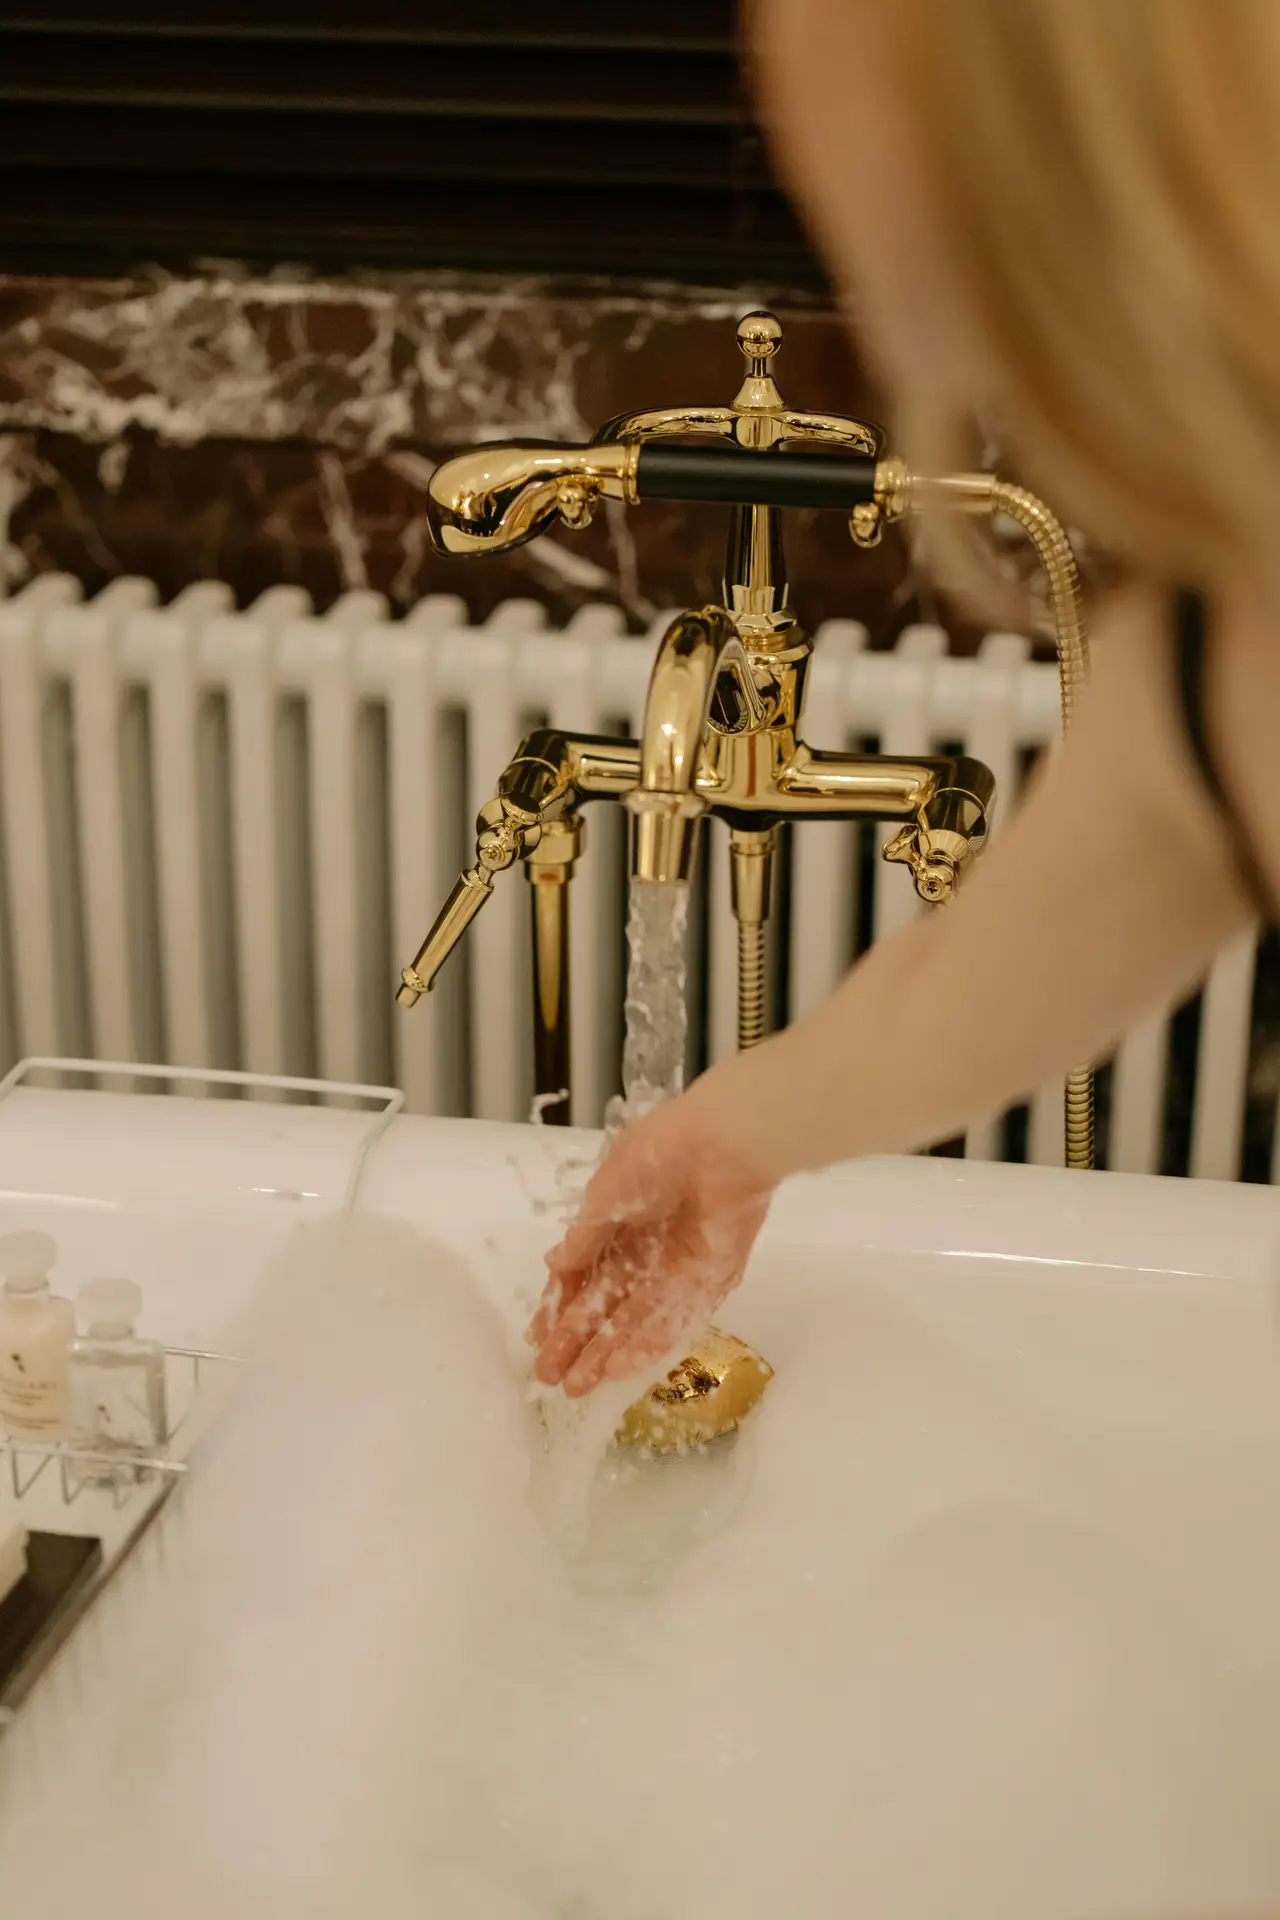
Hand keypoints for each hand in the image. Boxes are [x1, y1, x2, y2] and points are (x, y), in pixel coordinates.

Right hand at [528, 1090, 774, 1397]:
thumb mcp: (606, 1192)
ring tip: (577, 1385)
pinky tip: (616, 1368)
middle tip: (549, 1376)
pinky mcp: (708, 1282)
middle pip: (604, 1305)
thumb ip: (584, 1235)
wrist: (721, 1148)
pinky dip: (645, 1344)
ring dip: (605, 1352)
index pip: (583, 1274)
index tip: (538, 1338)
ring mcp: (676, 1270)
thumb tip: (554, 1266)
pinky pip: (672, 1320)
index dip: (560, 1306)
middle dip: (576, 1340)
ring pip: (633, 1320)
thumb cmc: (657, 1156)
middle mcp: (644, 1250)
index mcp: (617, 1220)